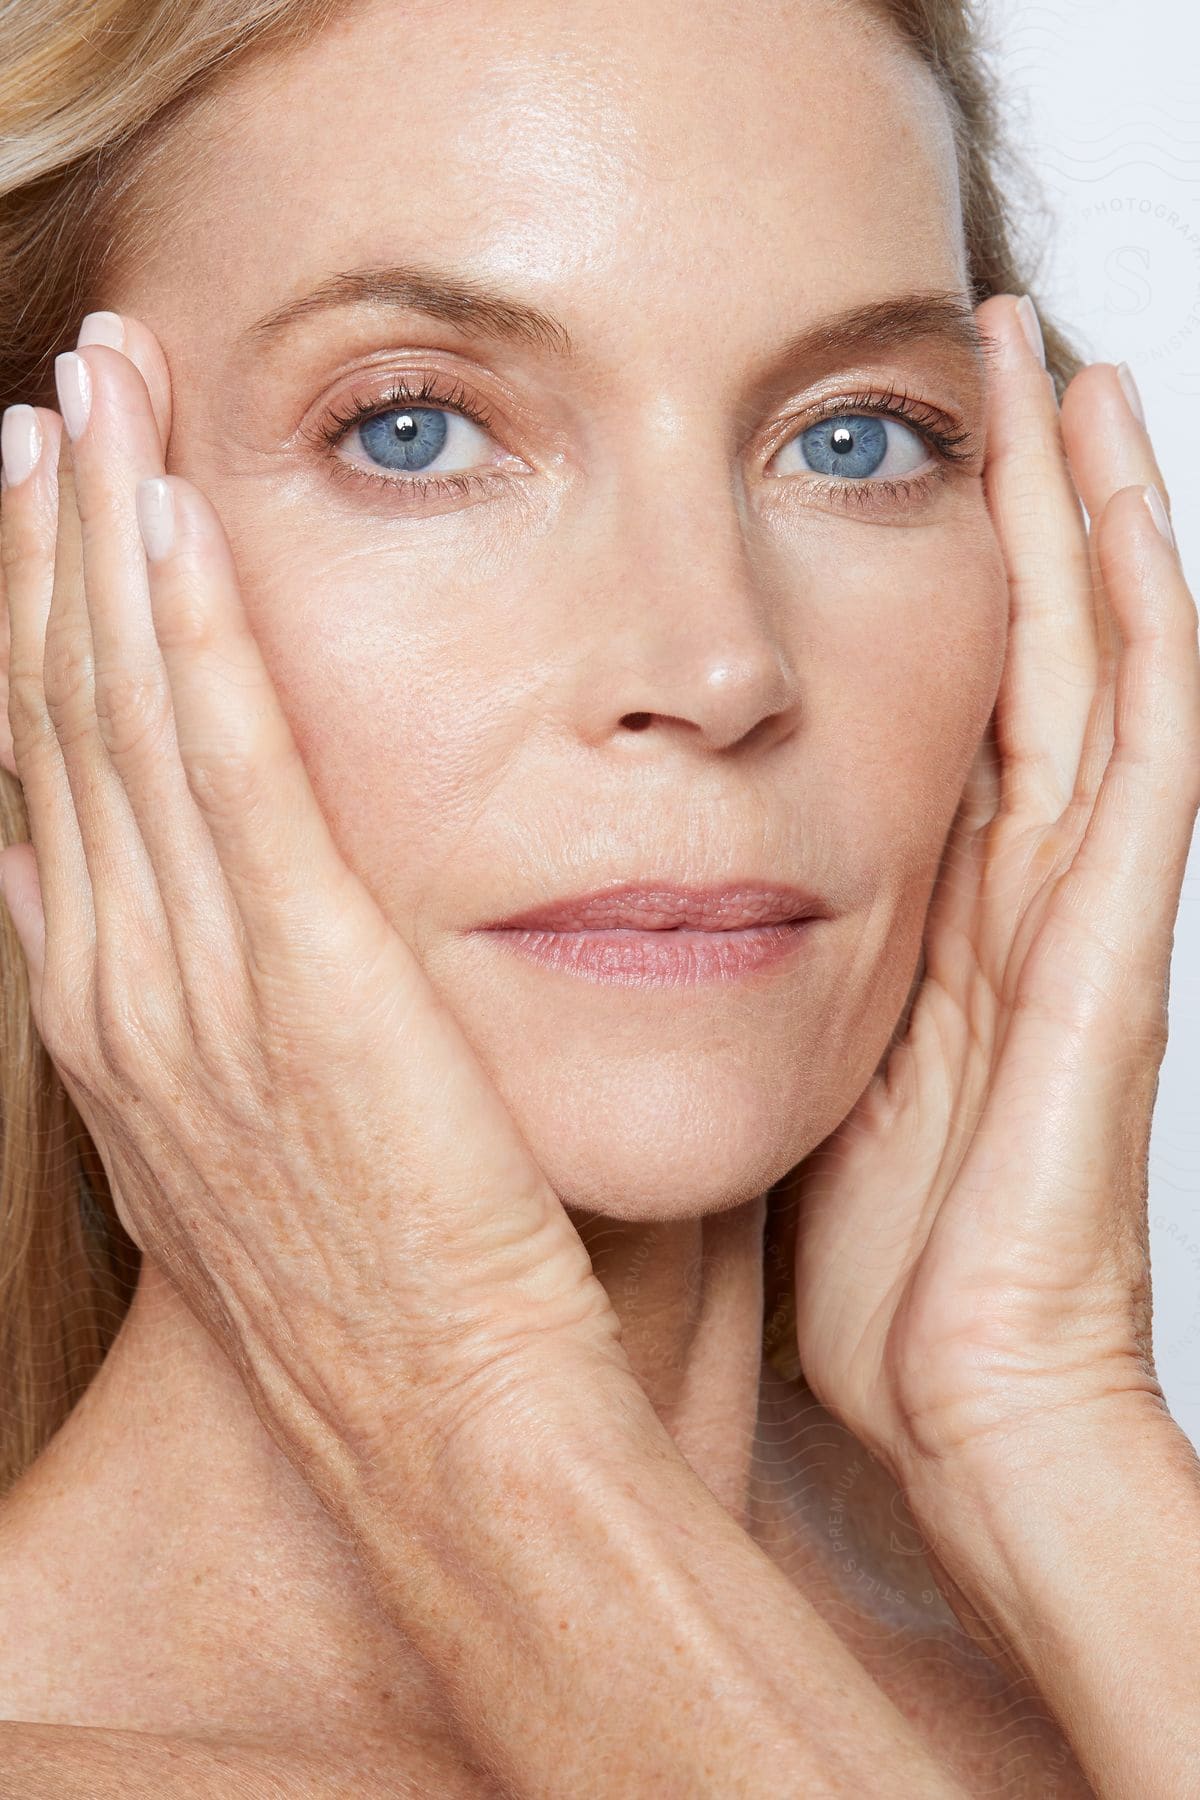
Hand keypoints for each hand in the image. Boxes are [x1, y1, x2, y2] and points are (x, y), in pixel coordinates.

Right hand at [0, 315, 627, 1475]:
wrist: (435, 1411)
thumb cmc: (372, 1278)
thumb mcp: (222, 1137)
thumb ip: (163, 1004)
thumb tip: (85, 893)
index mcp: (114, 1008)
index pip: (50, 771)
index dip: (37, 626)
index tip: (43, 511)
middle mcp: (122, 972)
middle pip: (63, 710)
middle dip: (51, 541)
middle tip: (53, 395)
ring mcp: (196, 970)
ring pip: (121, 707)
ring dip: (103, 536)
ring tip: (94, 392)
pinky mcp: (301, 969)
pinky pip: (228, 765)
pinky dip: (190, 630)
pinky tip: (176, 514)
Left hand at [781, 295, 1199, 1486]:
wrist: (960, 1391)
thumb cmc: (872, 1263)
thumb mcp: (791, 1077)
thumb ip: (763, 970)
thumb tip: (664, 886)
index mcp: (937, 913)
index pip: (945, 698)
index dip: (930, 573)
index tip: (878, 445)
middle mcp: (1020, 886)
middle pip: (1025, 648)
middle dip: (1012, 501)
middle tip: (984, 357)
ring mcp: (1081, 906)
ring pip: (1097, 664)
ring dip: (1085, 518)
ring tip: (1058, 377)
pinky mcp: (1118, 940)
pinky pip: (1147, 746)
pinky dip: (1144, 622)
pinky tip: (1124, 508)